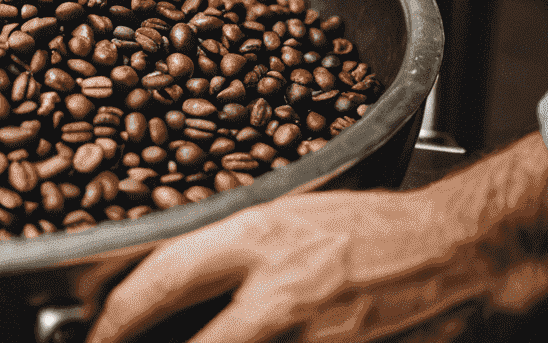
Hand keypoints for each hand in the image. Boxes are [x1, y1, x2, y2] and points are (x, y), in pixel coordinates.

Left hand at [87, 133, 547, 342]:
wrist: (451, 249)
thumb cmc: (366, 225)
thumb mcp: (282, 217)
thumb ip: (230, 250)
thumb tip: (173, 281)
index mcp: (252, 239)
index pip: (162, 277)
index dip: (118, 315)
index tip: (96, 330)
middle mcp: (276, 294)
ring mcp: (314, 339)